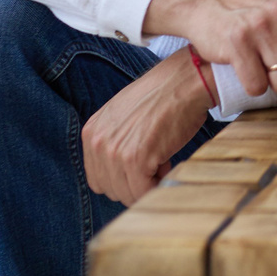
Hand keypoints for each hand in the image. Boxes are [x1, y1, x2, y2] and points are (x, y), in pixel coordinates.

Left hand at [81, 49, 213, 204]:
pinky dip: (157, 185)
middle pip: (110, 189)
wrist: (185, 81)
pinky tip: (167, 162)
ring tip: (161, 160)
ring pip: (126, 194)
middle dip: (134, 183)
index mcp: (91, 132)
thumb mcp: (123, 115)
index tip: (140, 168)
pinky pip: (142, 191)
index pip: (97, 178)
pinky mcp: (135, 159)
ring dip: (147, 184)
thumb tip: (120, 173)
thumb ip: (113, 140)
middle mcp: (97, 142)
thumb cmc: (162, 96)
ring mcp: (115, 151)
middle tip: (154, 162)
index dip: (121, 178)